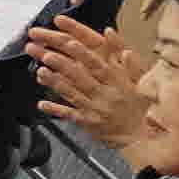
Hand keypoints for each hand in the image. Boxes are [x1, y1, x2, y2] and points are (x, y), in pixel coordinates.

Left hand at [26, 15, 148, 151]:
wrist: (137, 136)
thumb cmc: (136, 106)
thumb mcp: (139, 83)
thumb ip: (129, 62)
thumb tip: (120, 44)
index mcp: (118, 83)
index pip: (99, 66)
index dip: (84, 54)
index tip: (70, 43)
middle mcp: (105, 95)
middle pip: (80, 77)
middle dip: (61, 64)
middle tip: (45, 53)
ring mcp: (94, 109)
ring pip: (72, 94)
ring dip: (55, 82)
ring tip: (40, 71)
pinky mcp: (87, 122)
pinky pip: (69, 115)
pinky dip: (55, 109)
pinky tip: (41, 104)